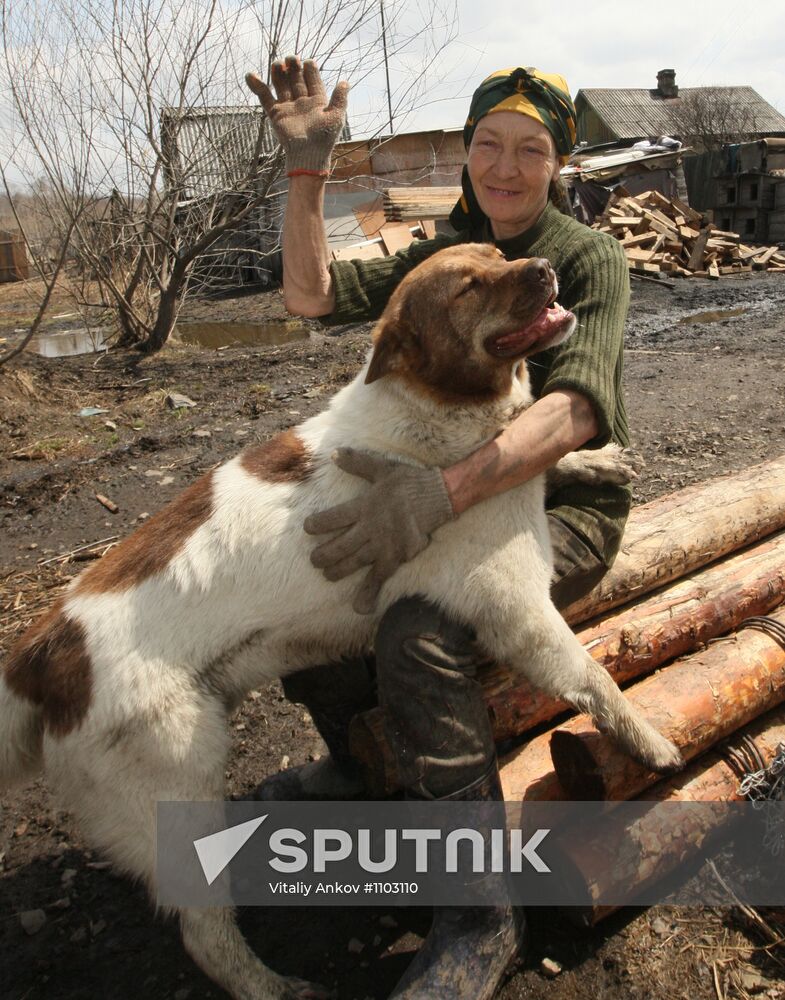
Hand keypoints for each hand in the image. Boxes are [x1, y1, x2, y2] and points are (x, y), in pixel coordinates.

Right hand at [245, 56, 348, 174]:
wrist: (307, 155)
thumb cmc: (324, 138)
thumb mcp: (336, 117)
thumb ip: (340, 99)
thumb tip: (345, 82)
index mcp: (317, 101)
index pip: (312, 79)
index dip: (310, 69)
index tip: (308, 62)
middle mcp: (301, 102)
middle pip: (295, 78)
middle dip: (293, 67)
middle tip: (292, 58)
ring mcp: (287, 107)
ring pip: (281, 84)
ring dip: (278, 72)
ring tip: (278, 63)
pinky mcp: (275, 114)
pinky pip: (265, 97)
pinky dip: (258, 86)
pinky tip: (251, 75)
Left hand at [304, 448, 454, 614]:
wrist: (440, 496)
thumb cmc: (410, 482)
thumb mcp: (383, 468)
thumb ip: (357, 463)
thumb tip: (334, 453)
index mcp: (364, 506)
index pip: (332, 518)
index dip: (316, 525)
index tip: (308, 528)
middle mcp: (370, 528)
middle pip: (338, 546)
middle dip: (322, 555)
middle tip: (314, 560)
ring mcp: (382, 545)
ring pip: (352, 563)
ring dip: (336, 571)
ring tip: (327, 574)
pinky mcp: (395, 557)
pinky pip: (379, 578)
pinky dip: (369, 593)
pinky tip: (359, 608)